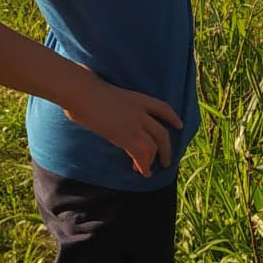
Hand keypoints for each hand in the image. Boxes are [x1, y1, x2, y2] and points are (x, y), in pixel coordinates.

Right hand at [64, 68, 181, 176]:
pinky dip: (144, 166)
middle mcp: (141, 112)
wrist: (83, 93)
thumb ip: (116, 106)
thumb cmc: (87, 90)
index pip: (163, 108)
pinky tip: (142, 172)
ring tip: (151, 171)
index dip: (172, 118)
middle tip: (166, 161)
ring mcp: (135, 124)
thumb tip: (110, 115)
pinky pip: (141, 154)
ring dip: (154, 160)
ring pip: (154, 146)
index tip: (179, 125)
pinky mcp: (126, 136)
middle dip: (166, 149)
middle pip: (162, 133)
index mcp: (138, 99)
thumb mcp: (110, 95)